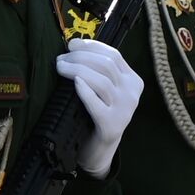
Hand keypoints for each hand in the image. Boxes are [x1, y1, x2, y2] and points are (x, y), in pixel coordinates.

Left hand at [56, 39, 142, 177]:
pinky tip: (74, 83)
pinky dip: (84, 90)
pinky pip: (96, 103)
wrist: (101, 149)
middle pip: (106, 65)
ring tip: (60, 68)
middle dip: (80, 57)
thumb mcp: (104, 90)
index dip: (91, 46)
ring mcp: (124, 110)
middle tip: (60, 59)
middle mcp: (132, 94)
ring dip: (77, 70)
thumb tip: (73, 45)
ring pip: (101, 81)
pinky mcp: (111, 125)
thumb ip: (98, 70)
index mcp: (133, 81)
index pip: (114, 55)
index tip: (71, 44)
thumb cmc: (98, 114)